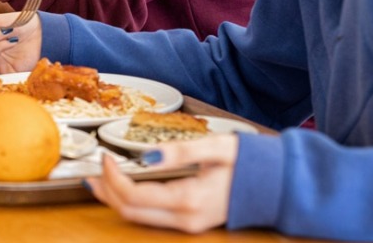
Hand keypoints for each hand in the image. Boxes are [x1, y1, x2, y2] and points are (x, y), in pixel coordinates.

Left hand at [85, 136, 236, 233]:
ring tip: (99, 178)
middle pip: (130, 212)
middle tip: (95, 169)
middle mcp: (185, 218)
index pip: (135, 196)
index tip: (106, 157)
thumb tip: (147, 156)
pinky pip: (150, 217)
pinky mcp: (189, 222)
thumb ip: (181, 152)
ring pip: (138, 217)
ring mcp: (188, 224)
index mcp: (190, 199)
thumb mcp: (217, 148)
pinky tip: (122, 189)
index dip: (113, 178)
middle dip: (107, 191)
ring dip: (115, 198)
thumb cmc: (250, 163)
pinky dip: (131, 203)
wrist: (277, 187)